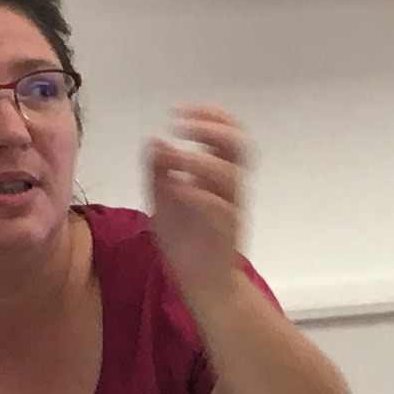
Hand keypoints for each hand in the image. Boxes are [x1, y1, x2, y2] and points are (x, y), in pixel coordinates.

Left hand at [143, 106, 252, 290]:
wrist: (201, 282)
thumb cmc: (186, 239)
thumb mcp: (164, 199)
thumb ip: (159, 171)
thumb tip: (154, 139)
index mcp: (218, 175)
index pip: (228, 133)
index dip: (209, 115)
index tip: (179, 112)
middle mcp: (230, 188)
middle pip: (239, 146)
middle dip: (211, 128)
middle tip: (182, 125)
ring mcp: (230, 209)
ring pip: (229, 173)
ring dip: (199, 159)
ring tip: (174, 158)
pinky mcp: (225, 232)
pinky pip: (218, 206)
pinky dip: (196, 192)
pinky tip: (175, 187)